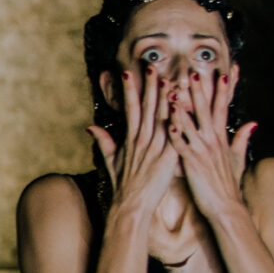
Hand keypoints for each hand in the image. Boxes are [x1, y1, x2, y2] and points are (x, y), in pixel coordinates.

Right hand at [87, 64, 183, 221]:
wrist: (131, 207)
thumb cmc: (123, 187)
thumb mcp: (110, 162)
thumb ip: (104, 141)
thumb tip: (91, 126)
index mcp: (130, 140)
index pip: (129, 109)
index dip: (129, 90)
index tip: (129, 72)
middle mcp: (141, 140)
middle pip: (145, 107)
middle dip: (148, 85)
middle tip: (152, 65)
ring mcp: (154, 148)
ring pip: (160, 117)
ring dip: (165, 97)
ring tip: (170, 77)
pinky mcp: (167, 158)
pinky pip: (174, 135)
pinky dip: (177, 119)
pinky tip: (182, 106)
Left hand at [169, 63, 257, 226]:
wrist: (225, 206)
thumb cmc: (228, 184)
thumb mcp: (238, 158)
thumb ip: (242, 139)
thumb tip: (252, 123)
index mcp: (221, 138)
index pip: (222, 108)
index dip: (223, 90)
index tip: (223, 72)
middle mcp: (213, 141)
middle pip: (206, 111)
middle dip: (200, 91)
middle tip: (193, 72)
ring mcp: (202, 151)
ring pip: (190, 125)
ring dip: (182, 108)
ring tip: (173, 92)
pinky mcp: (192, 164)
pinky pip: (181, 146)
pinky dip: (175, 135)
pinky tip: (168, 124)